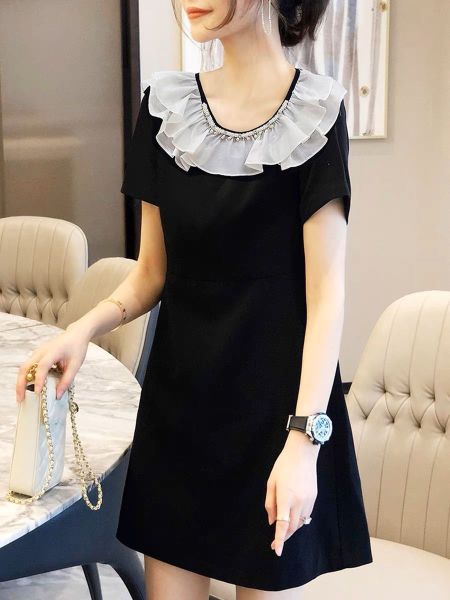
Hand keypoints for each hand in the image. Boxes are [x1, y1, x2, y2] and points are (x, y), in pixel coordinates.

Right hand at [16, 325, 89, 402]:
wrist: (76, 335)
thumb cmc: (77, 348)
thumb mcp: (76, 365)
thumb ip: (67, 380)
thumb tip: (57, 395)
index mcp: (53, 351)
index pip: (42, 366)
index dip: (39, 380)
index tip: (38, 392)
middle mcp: (41, 351)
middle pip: (25, 367)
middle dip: (21, 384)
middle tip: (20, 399)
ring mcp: (37, 353)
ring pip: (24, 368)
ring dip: (21, 382)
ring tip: (21, 397)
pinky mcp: (37, 356)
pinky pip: (28, 367)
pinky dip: (26, 378)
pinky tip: (28, 389)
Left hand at [265, 431, 319, 555]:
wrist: (302, 453)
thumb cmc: (283, 466)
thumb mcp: (271, 482)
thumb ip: (270, 503)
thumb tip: (271, 521)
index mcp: (285, 497)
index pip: (282, 524)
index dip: (279, 539)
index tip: (277, 550)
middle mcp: (298, 502)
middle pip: (292, 527)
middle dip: (284, 536)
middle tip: (275, 541)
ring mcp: (308, 500)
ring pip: (300, 522)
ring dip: (292, 529)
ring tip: (283, 531)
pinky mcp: (314, 498)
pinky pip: (306, 514)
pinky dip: (299, 520)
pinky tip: (293, 518)